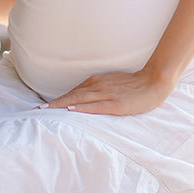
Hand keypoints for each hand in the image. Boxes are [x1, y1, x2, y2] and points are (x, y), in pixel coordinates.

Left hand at [38, 69, 174, 115]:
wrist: (155, 81)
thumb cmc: (135, 84)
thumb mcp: (113, 82)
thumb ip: (98, 88)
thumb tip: (83, 97)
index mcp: (97, 81)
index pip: (74, 91)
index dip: (58, 99)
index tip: (44, 106)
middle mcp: (99, 86)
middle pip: (72, 95)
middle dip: (54, 103)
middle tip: (38, 110)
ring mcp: (108, 95)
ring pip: (80, 100)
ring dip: (62, 105)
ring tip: (48, 111)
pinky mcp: (117, 104)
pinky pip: (96, 106)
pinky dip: (82, 108)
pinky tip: (71, 110)